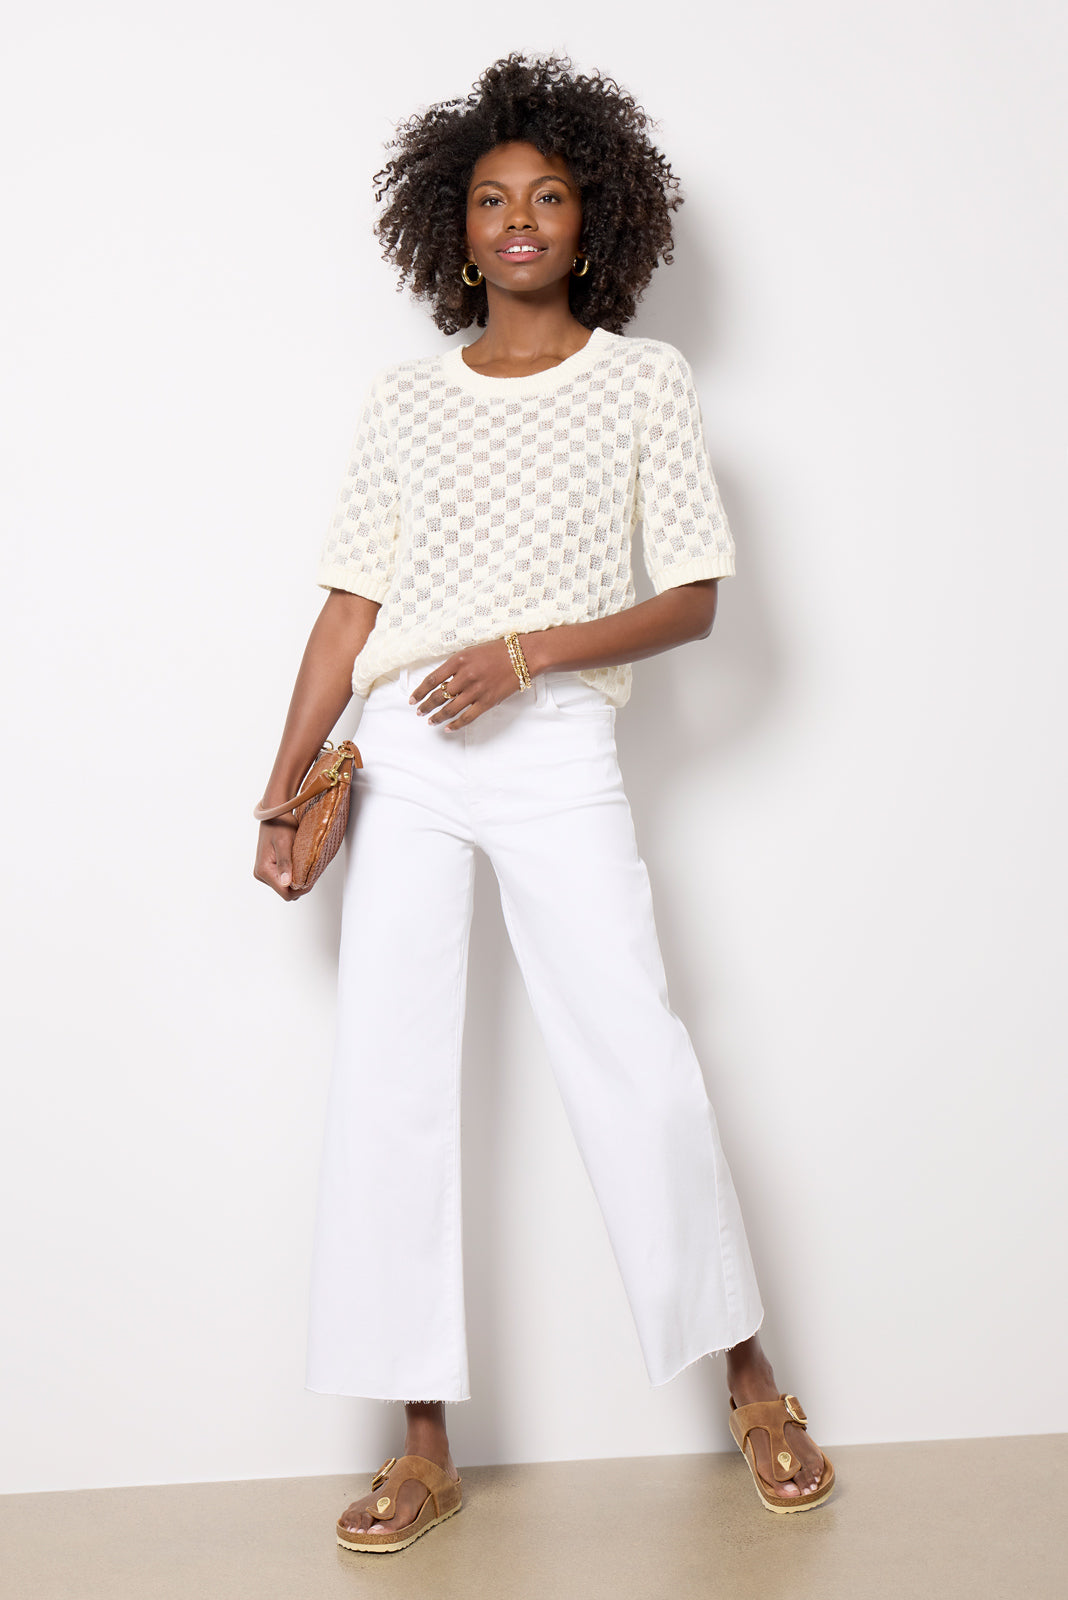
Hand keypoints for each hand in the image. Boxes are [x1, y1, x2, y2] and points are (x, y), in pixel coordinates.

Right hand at [253, 816, 309, 900]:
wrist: (275, 815)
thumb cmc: (280, 826)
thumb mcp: (285, 843)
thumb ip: (285, 863)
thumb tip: (285, 882)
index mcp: (263, 871)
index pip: (285, 893)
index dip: (300, 890)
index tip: (312, 879)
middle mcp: (261, 874)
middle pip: (285, 891)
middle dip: (299, 885)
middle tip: (310, 870)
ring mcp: (264, 873)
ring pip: (285, 886)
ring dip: (296, 880)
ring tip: (304, 866)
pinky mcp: (268, 869)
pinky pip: (283, 879)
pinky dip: (293, 875)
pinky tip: (298, 865)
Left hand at [409, 639, 528, 727]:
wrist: (523, 655)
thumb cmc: (497, 651)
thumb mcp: (471, 651)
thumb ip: (455, 666)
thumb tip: (440, 682)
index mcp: (459, 660)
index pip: (432, 679)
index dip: (419, 691)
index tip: (413, 699)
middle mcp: (465, 676)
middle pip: (438, 696)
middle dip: (425, 706)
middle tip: (418, 711)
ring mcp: (476, 690)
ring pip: (450, 708)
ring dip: (437, 716)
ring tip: (430, 721)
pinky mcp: (488, 701)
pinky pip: (467, 717)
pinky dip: (456, 725)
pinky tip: (448, 728)